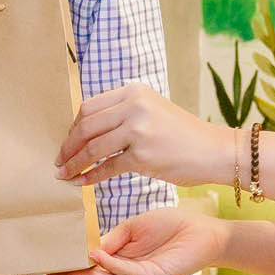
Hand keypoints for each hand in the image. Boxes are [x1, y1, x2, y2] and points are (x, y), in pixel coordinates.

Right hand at [48, 206, 227, 274]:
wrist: (201, 231)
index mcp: (123, 264)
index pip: (93, 269)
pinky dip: (112, 266)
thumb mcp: (132, 228)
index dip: (72, 270)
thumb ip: (111, 239)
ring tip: (66, 269)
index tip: (50, 270)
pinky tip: (97, 257)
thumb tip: (89, 249)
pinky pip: (128, 274)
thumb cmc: (170, 226)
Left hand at [57, 83, 232, 187]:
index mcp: (134, 91)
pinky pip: (107, 168)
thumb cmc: (183, 135)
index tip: (66, 142)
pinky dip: (90, 176)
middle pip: (86, 126)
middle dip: (67, 146)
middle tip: (59, 160)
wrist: (215, 150)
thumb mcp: (152, 110)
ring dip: (74, 163)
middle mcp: (134, 106)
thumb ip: (123, 114)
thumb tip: (87, 131)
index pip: (89, 107)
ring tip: (64, 174)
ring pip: (92, 148)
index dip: (73, 127)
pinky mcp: (143, 156)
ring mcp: (138, 130)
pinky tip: (81, 183)